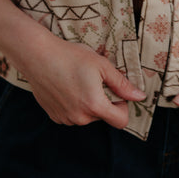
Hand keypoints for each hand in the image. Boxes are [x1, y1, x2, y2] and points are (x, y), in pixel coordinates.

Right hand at [22, 36, 145, 129]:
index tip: (115, 92)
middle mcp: (80, 117)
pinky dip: (74, 104)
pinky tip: (66, 87)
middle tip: (93, 80)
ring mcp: (66, 118)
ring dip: (88, 103)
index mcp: (95, 105)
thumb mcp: (101, 65)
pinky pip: (72, 115)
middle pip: (103, 116)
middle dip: (103, 101)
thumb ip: (122, 84)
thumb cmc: (70, 56)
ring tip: (77, 81)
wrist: (38, 56)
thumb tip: (140, 97)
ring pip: (87, 116)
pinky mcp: (54, 116)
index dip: (123, 106)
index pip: (121, 121)